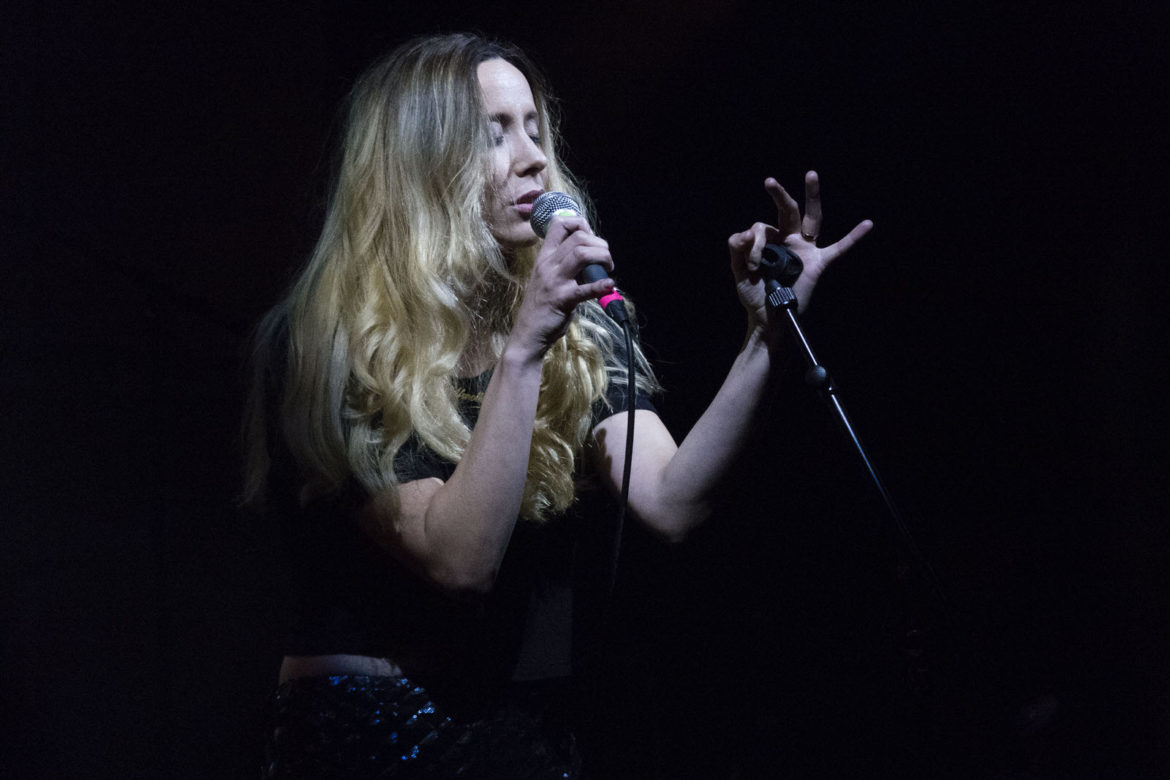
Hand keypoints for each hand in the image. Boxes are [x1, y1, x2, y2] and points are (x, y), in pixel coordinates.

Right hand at [510, 215, 614, 356]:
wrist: (528, 333)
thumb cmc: (542, 305)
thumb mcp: (549, 277)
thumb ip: (566, 263)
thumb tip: (592, 253)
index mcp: (545, 256)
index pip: (560, 223)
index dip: (580, 224)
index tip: (592, 238)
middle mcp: (548, 264)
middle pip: (578, 237)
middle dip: (600, 244)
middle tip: (606, 261)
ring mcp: (554, 281)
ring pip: (581, 254)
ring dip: (602, 258)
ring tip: (607, 270)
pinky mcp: (562, 300)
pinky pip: (583, 289)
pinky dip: (600, 286)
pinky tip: (609, 285)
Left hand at [728, 171, 871, 324]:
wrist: (768, 318)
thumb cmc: (754, 295)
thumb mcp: (739, 270)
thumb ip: (737, 248)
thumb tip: (747, 232)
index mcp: (770, 241)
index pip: (762, 228)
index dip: (754, 243)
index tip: (752, 265)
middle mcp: (790, 241)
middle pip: (788, 211)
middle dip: (779, 195)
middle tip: (769, 181)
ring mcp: (806, 250)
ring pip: (811, 218)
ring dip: (812, 196)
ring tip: (811, 175)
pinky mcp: (818, 263)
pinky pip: (839, 248)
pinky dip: (854, 237)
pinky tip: (867, 224)